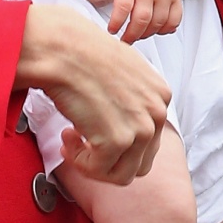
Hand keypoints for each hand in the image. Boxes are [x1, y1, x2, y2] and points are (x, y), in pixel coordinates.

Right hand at [15, 4, 170, 183]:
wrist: (61, 47)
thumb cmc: (81, 52)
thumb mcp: (121, 69)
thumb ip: (131, 96)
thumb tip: (119, 116)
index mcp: (160, 95)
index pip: (150, 140)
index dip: (120, 143)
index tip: (95, 134)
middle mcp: (158, 112)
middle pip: (140, 162)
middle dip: (109, 158)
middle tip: (82, 144)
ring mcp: (141, 128)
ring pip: (122, 174)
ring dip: (93, 163)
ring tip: (72, 140)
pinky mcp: (118, 140)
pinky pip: (98, 170)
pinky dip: (78, 161)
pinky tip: (67, 137)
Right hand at [98, 0, 182, 40]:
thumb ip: (169, 2)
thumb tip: (170, 29)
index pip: (173, 20)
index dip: (163, 31)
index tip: (153, 35)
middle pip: (156, 23)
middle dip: (145, 35)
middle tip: (135, 38)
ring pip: (141, 20)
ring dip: (132, 34)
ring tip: (125, 39)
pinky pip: (122, 9)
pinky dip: (117, 22)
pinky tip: (112, 28)